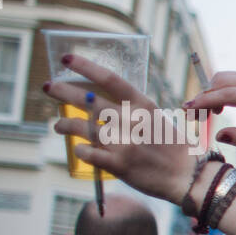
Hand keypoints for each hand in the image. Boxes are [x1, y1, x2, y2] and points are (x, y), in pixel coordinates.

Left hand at [42, 53, 194, 203]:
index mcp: (142, 105)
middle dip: (63, 91)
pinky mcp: (118, 164)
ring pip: (82, 127)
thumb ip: (131, 110)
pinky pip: (88, 153)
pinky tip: (79, 148)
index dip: (85, 67)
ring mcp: (123, 142)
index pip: (109, 78)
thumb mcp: (156, 119)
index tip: (66, 59)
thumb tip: (101, 104)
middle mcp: (130, 120)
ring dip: (65, 124)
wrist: (187, 175)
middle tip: (48, 87)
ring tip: (58, 124)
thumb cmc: (172, 147)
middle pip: (88, 100)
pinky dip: (81, 150)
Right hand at [185, 71, 235, 158]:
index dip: (205, 100)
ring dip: (212, 92)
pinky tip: (219, 107)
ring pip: (226, 77)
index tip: (187, 108)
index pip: (229, 94)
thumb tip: (218, 135)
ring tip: (206, 114)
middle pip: (223, 80)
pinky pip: (234, 79)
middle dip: (205, 96)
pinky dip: (222, 90)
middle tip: (192, 115)